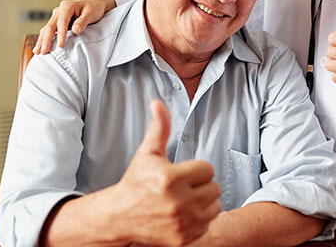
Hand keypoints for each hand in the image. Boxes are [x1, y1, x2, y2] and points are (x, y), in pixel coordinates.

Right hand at [33, 0, 116, 53]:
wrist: (96, 4)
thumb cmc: (94, 8)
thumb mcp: (91, 13)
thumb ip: (83, 21)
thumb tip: (75, 30)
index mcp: (67, 6)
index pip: (62, 21)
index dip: (60, 33)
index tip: (60, 45)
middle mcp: (59, 10)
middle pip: (50, 25)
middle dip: (46, 39)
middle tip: (43, 51)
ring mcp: (57, 16)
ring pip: (47, 28)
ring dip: (42, 40)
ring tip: (38, 52)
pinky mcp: (57, 22)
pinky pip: (49, 30)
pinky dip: (44, 38)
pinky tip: (40, 47)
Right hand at [114, 100, 220, 245]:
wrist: (120, 217)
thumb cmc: (136, 182)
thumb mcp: (148, 153)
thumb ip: (159, 128)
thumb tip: (158, 102)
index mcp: (170, 179)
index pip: (207, 169)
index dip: (197, 169)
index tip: (183, 172)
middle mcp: (178, 203)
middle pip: (214, 187)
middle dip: (201, 184)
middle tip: (184, 185)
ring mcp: (182, 223)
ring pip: (215, 205)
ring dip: (204, 201)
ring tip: (186, 198)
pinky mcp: (183, 239)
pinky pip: (208, 223)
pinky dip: (200, 218)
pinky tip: (185, 213)